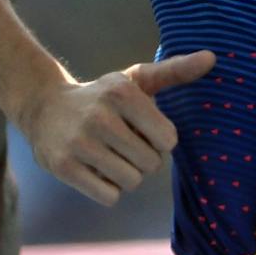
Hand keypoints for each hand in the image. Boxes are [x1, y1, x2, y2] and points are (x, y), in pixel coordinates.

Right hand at [19, 50, 215, 206]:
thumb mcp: (136, 79)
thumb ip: (175, 71)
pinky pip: (109, 197)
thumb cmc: (102, 97)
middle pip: (151, 164)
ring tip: (109, 156)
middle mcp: (100, 116)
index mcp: (122, 92)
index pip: (168, 140)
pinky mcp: (63, 166)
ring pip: (131, 182)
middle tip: (123, 145)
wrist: (43, 107)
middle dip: (143, 160)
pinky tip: (94, 169)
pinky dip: (108, 190)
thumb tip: (212, 57)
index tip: (141, 130)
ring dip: (126, 176)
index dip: (159, 141)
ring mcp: (79, 142)